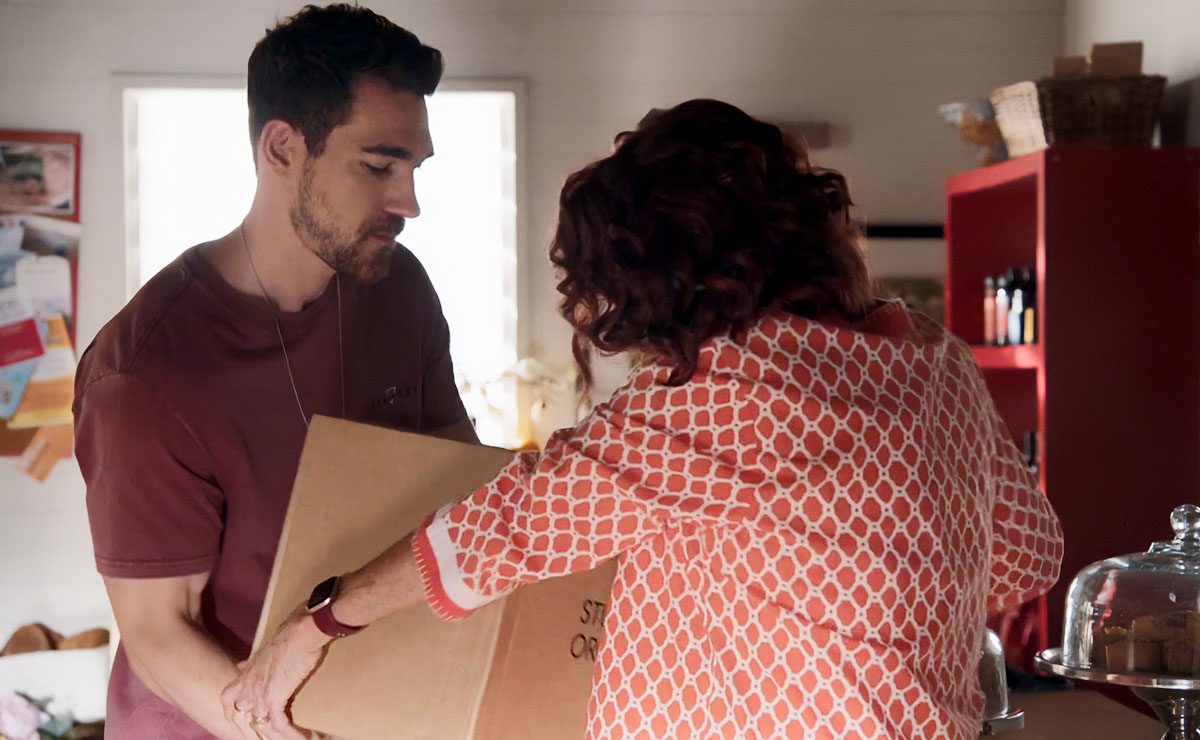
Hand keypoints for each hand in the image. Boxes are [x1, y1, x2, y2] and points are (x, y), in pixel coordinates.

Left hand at [220, 605, 330, 739]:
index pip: (228, 697)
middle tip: (265, 733)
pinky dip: (289, 733)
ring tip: (289, 737)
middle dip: (250, 726)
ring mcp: (261, 693)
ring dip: (273, 734)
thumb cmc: (291, 630)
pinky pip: (278, 724)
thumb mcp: (266, 645)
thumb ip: (254, 659)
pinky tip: (301, 737)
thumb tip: (244, 664)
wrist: (302, 631)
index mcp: (248, 672)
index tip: (235, 719)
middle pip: (240, 713)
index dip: (230, 711)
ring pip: (259, 723)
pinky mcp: (276, 698)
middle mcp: (250, 684)